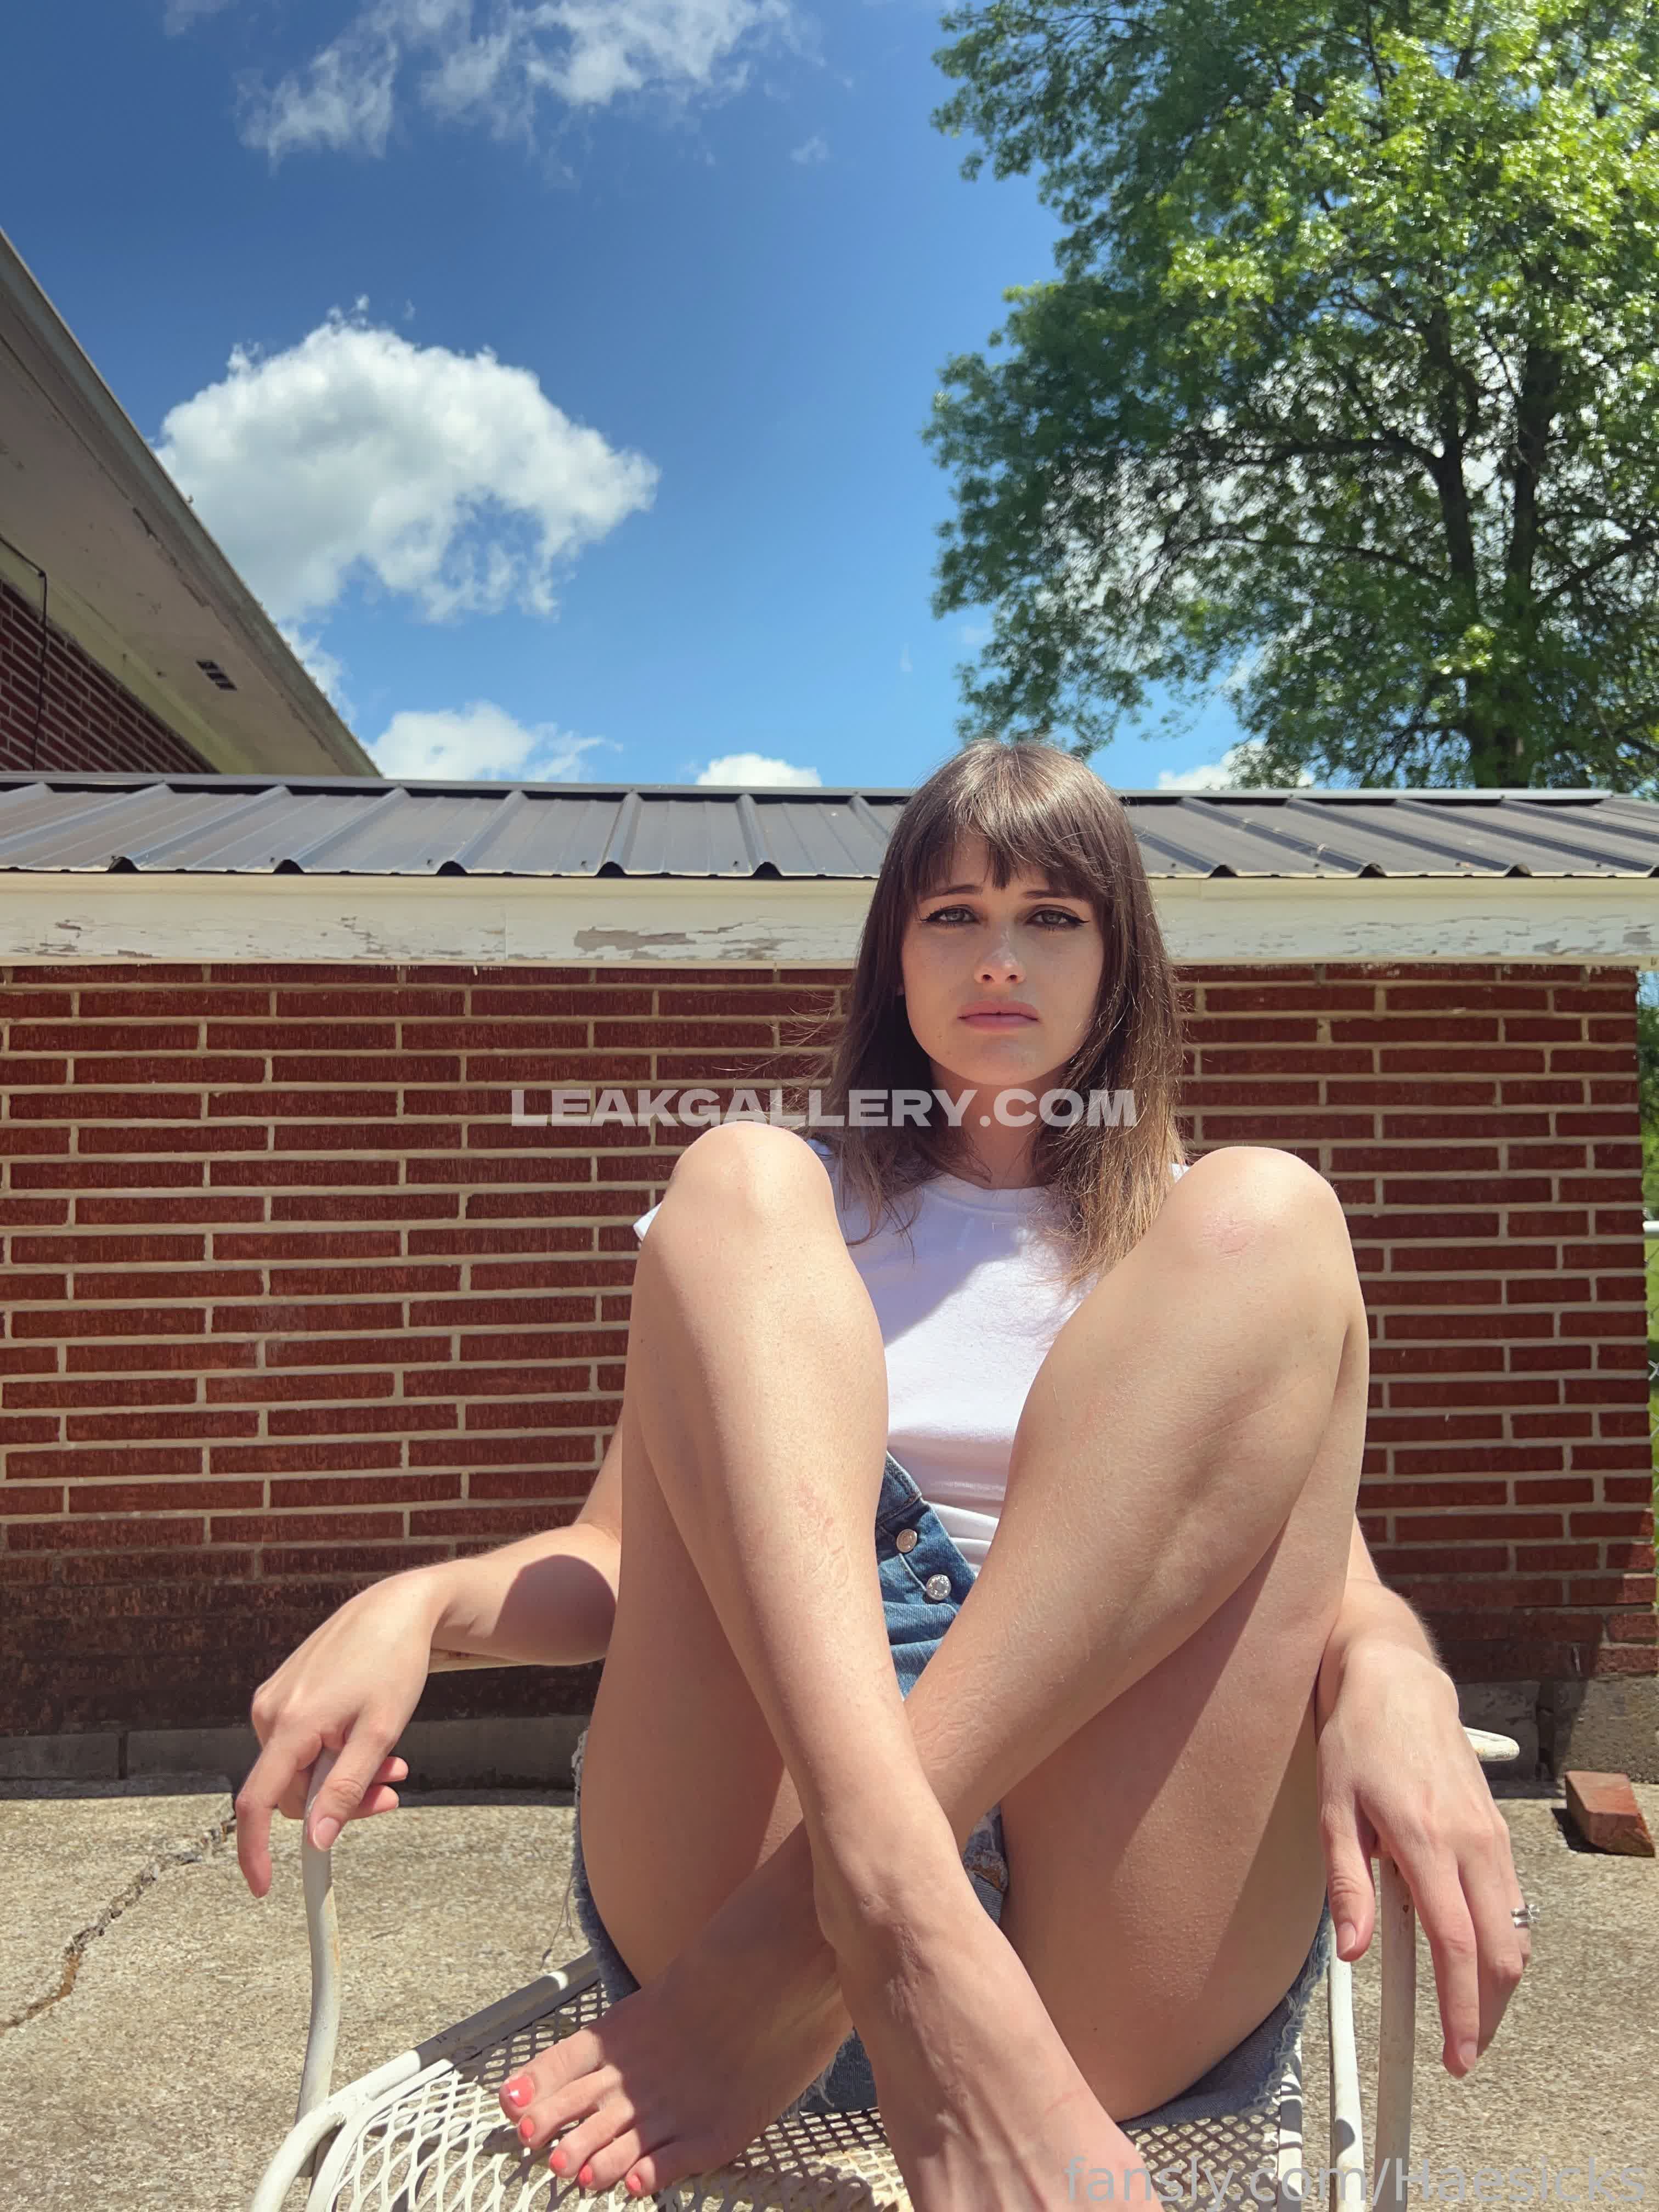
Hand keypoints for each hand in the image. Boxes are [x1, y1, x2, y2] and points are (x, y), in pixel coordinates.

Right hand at [235, 1570, 444, 1897]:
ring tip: (394, 1760)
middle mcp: (269, 1712)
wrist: (395, 1607)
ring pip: (301, 1769)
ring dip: (343, 1776)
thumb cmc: (393, 1663)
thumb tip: (315, 1842)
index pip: (257, 1802)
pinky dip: (334, 1753)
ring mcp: (274, 1701)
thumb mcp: (380, 1732)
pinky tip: (368, 1735)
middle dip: (339, 1802)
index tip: (265, 1887)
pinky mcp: (285, 1694)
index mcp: (289, 1723)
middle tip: (393, 1790)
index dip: (254, 1851)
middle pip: (292, 1790)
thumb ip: (346, 1790)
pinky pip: (302, 1745)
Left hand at [1315, 1642, 1530, 2078]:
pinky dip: (1501, 1941)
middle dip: (1489, 2013)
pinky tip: (1472, 1953)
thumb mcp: (1332, 1807)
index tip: (1458, 2054)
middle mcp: (1470, 1841)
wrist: (1396, 1679)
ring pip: (1517, 1932)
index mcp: (1425, 1840)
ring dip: (1499, 1982)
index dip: (1461, 2012)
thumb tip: (1354, 1951)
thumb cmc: (1357, 1738)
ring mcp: (1491, 1835)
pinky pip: (1512, 1901)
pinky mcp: (1497, 1828)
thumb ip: (1345, 1884)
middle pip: (1503, 1953)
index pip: (1457, 1947)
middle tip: (1464, 2049)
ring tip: (1465, 2011)